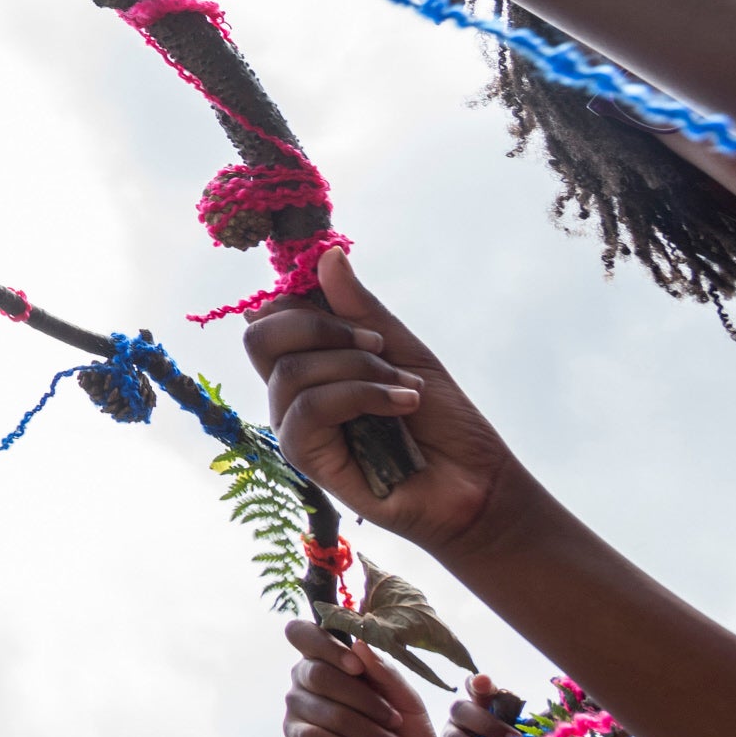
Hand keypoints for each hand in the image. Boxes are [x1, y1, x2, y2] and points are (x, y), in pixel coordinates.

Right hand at [244, 251, 522, 552]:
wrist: (476, 482)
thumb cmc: (442, 421)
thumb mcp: (403, 350)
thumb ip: (361, 309)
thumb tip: (328, 254)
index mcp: (309, 366)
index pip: (271, 317)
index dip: (305, 301)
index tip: (361, 314)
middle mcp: (292, 395)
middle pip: (260, 338)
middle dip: (320, 326)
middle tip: (377, 343)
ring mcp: (295, 428)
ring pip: (293, 371)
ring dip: (359, 368)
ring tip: (405, 386)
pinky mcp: (306, 459)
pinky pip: (309, 409)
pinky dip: (361, 395)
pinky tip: (402, 404)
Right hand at [282, 621, 446, 736]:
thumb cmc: (406, 729)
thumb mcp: (407, 698)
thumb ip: (384, 671)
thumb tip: (358, 644)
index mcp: (328, 655)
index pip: (302, 633)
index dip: (325, 646)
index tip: (357, 666)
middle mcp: (305, 676)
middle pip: (317, 674)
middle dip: (363, 700)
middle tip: (393, 718)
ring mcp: (298, 705)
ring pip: (324, 710)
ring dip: (366, 730)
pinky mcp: (296, 736)